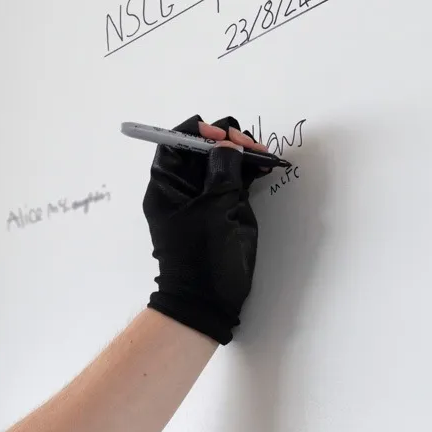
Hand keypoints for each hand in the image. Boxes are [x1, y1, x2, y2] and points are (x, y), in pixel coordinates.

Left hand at [141, 115, 268, 343]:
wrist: (208, 300)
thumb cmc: (201, 256)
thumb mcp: (211, 211)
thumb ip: (221, 174)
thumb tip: (228, 145)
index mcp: (166, 184)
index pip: (175, 142)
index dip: (198, 132)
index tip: (222, 134)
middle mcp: (184, 186)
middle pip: (202, 147)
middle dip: (226, 139)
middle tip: (250, 146)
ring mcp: (205, 195)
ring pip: (222, 160)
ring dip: (242, 152)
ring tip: (261, 155)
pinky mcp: (225, 206)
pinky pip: (235, 178)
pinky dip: (250, 169)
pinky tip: (265, 166)